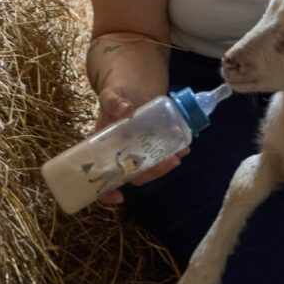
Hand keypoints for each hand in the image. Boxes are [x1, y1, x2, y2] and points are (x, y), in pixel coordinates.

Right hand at [94, 87, 189, 203]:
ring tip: (179, 155)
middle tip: (169, 162)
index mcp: (102, 147)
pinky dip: (172, 153)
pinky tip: (184, 147)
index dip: (106, 191)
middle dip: (151, 173)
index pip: (99, 175)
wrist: (131, 86)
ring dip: (164, 165)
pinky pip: (159, 154)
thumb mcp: (110, 95)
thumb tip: (126, 109)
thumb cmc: (116, 93)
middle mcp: (119, 153)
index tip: (119, 197)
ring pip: (148, 167)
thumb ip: (113, 102)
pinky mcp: (150, 144)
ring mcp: (136, 150)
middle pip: (131, 174)